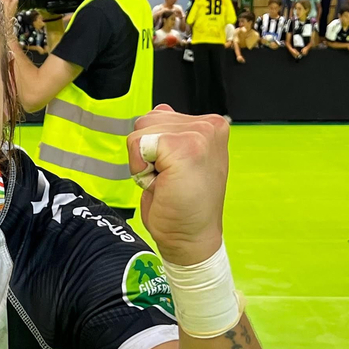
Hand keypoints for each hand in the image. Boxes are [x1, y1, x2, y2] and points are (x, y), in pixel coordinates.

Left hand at [127, 106, 228, 265]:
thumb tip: (160, 109)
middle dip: (146, 153)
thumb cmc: (184, 208)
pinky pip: (138, 145)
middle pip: (146, 121)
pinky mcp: (186, 146)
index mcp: (210, 126)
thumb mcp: (177, 161)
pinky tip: (162, 185)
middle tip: (169, 180)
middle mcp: (210, 125)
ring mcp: (201, 134)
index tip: (173, 173)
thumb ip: (172, 133)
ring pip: (140, 131)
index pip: (158, 117)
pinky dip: (140, 169)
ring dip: (143, 162)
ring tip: (167, 181)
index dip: (153, 149)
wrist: (191, 239)